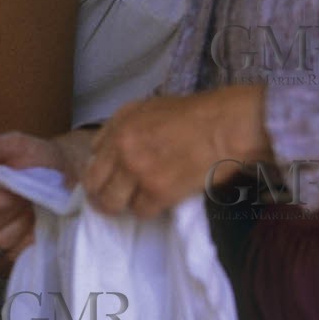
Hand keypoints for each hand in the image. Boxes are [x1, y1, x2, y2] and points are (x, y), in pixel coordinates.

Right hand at [0, 130, 91, 258]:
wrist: (69, 175)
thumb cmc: (39, 158)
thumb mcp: (20, 145)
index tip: (13, 185)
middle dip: (13, 206)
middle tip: (31, 194)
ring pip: (1, 238)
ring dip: (23, 223)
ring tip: (37, 207)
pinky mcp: (14, 248)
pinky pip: (16, 252)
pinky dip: (31, 239)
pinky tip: (41, 224)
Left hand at [84, 86, 268, 217]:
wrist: (227, 127)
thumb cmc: (192, 113)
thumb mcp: (146, 108)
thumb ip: (118, 127)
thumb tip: (97, 150)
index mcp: (119, 130)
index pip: (91, 164)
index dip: (96, 177)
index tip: (102, 184)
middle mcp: (124, 152)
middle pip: (96, 188)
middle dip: (102, 197)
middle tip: (113, 200)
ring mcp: (140, 174)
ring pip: (114, 204)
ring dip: (123, 205)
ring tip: (135, 202)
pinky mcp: (159, 193)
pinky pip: (141, 212)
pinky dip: (148, 209)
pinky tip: (157, 201)